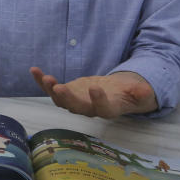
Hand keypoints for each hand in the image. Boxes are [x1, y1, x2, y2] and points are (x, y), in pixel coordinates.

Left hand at [30, 68, 157, 117]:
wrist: (117, 92)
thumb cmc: (130, 93)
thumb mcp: (140, 92)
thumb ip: (141, 92)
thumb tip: (144, 90)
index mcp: (109, 109)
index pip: (103, 109)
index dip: (99, 101)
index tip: (95, 88)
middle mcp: (90, 109)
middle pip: (77, 108)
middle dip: (67, 98)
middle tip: (59, 87)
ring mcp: (76, 101)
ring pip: (61, 100)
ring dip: (51, 90)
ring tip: (44, 77)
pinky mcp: (68, 93)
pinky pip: (52, 88)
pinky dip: (42, 81)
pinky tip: (34, 70)